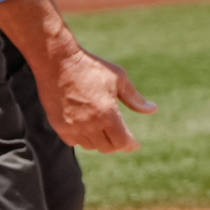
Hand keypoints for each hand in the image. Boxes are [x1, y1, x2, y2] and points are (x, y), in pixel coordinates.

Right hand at [39, 45, 155, 152]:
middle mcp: (89, 124)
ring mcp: (72, 126)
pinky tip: (87, 129)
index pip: (122, 142)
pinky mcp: (58, 125)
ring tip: (104, 130)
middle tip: (121, 138)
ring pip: (91, 146)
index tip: (135, 144)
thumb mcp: (118, 78)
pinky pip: (74, 142)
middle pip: (107, 147)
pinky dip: (83, 139)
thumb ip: (135, 98)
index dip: (130, 145)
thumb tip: (153, 109)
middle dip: (117, 144)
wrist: (57, 61)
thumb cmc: (91, 67)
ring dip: (100, 142)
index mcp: (107, 114)